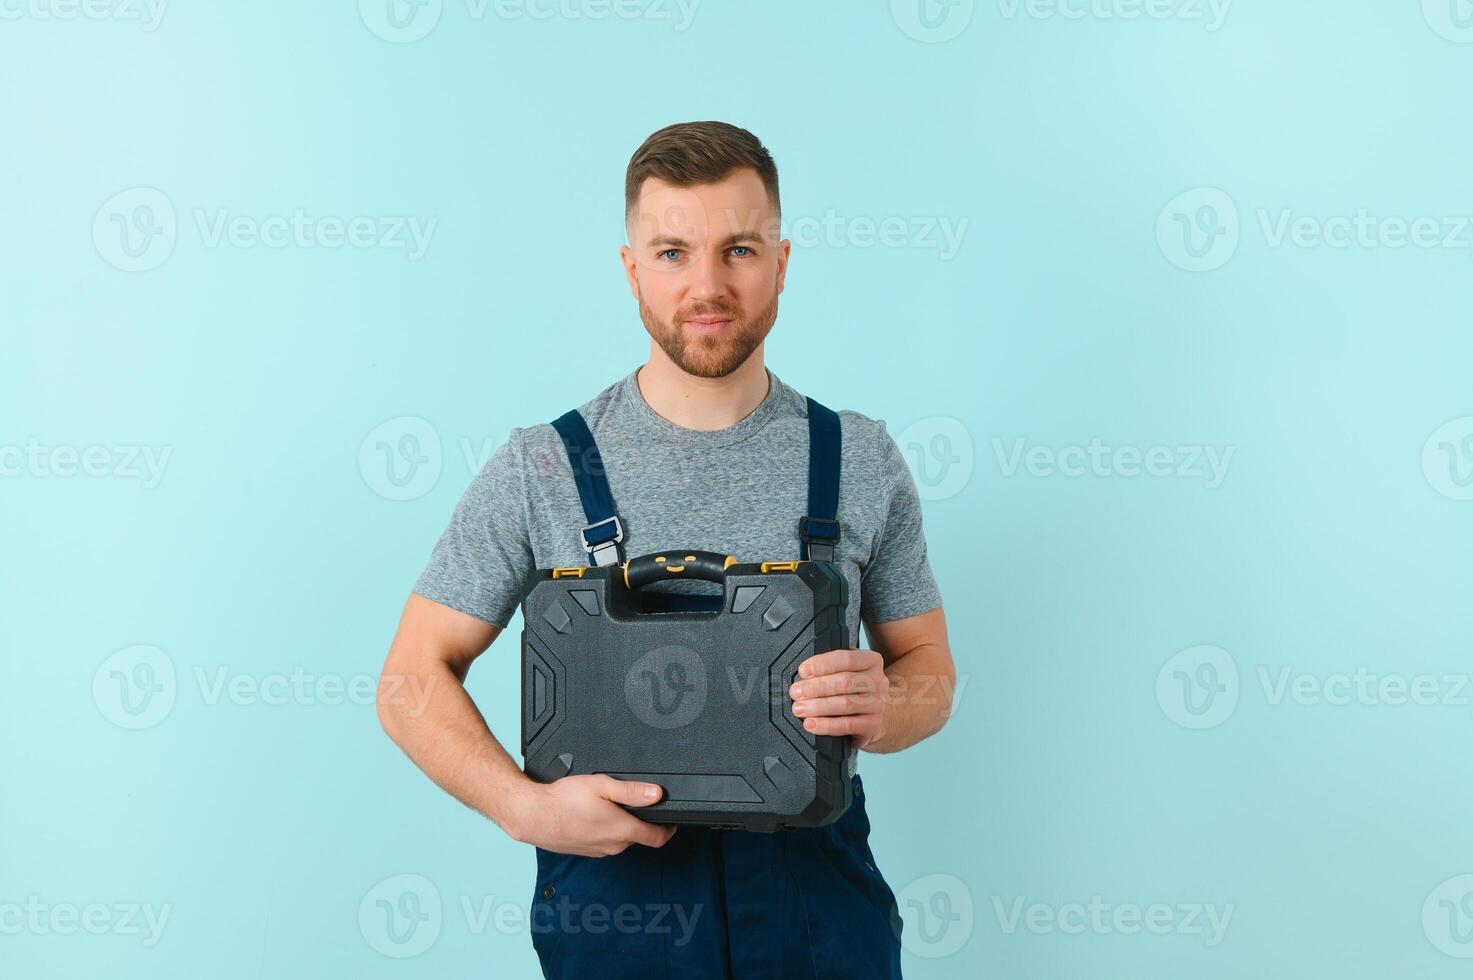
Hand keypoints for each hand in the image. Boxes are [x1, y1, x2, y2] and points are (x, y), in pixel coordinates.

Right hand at [508, 775, 676, 856]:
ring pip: (620, 839)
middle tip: (634, 803)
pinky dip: (605, 831)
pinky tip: (591, 816)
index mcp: (622, 830)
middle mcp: (613, 846)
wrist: (531, 815)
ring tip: (608, 807)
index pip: (657, 838)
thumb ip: (632, 791)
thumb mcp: (602, 786)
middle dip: (642, 822)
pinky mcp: (586, 852)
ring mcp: (599, 851)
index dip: (669, 829)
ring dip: (621, 826)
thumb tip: (657, 794)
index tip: (672, 820)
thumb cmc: (562, 800)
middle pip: (639, 836)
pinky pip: (604, 842)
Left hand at [789, 647, 889, 750]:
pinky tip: (811, 724)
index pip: (846, 659)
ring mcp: (876, 704)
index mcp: (871, 662)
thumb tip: (805, 674)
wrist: (884, 715)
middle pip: (845, 682)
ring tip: (799, 708)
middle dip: (816, 687)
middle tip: (796, 692)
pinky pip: (847, 725)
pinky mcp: (872, 725)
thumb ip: (832, 668)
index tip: (803, 670)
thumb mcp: (851, 671)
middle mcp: (876, 682)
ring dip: (818, 706)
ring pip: (845, 704)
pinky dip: (826, 725)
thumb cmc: (858, 690)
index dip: (822, 664)